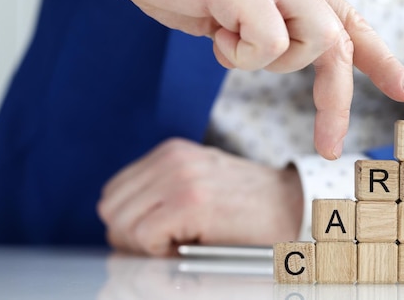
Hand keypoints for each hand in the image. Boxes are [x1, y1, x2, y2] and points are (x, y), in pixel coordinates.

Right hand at [35, 0, 403, 158]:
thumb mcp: (235, 1)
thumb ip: (265, 23)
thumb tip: (277, 51)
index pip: (350, 20)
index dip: (381, 57)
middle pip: (340, 43)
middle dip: (336, 103)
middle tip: (329, 143)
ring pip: (309, 45)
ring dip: (267, 62)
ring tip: (226, 36)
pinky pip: (267, 44)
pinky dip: (237, 52)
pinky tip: (213, 27)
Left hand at [97, 138, 303, 255]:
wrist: (292, 207)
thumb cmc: (248, 205)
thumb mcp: (198, 185)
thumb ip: (159, 195)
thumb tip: (117, 228)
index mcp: (171, 153)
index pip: (114, 193)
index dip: (128, 223)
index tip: (156, 235)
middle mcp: (172, 160)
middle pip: (111, 209)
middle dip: (130, 236)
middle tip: (166, 244)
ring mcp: (181, 179)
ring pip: (122, 224)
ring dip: (145, 244)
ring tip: (181, 241)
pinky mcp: (191, 202)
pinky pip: (144, 237)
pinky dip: (161, 250)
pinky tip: (190, 244)